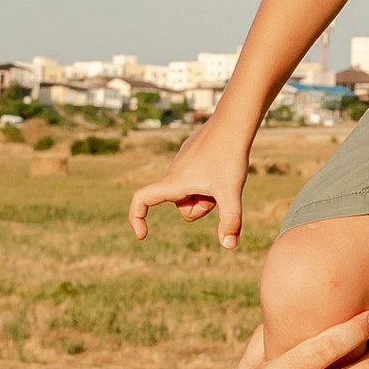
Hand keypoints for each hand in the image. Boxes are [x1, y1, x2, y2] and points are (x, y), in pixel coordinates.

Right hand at [130, 122, 253, 248]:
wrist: (232, 122)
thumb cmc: (229, 156)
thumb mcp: (231, 192)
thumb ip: (231, 220)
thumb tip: (228, 246)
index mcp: (174, 183)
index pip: (141, 200)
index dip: (136, 218)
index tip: (143, 235)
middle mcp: (174, 174)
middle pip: (184, 208)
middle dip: (201, 208)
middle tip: (219, 191)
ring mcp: (183, 166)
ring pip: (193, 196)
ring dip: (207, 196)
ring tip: (221, 178)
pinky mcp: (193, 159)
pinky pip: (198, 182)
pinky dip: (210, 183)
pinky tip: (221, 166)